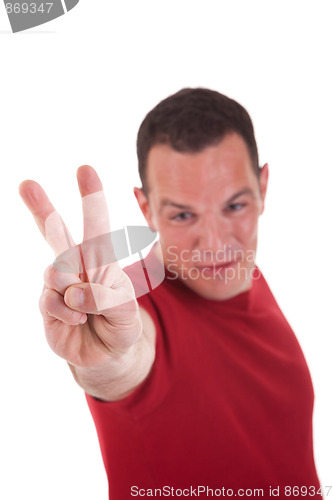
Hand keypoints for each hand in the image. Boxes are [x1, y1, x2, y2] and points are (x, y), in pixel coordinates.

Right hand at [19, 166, 142, 369]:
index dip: (91, 197)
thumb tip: (73, 292)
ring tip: (86, 308)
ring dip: (73, 290)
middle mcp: (76, 265)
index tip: (85, 169)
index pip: (96, 225)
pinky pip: (51, 300)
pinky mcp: (46, 303)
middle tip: (26, 184)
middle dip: (42, 208)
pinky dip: (67, 312)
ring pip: (55, 270)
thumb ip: (108, 300)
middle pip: (56, 232)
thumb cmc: (120, 325)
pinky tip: (77, 319)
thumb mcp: (127, 314)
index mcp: (101, 259)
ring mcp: (59, 283)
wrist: (105, 355)